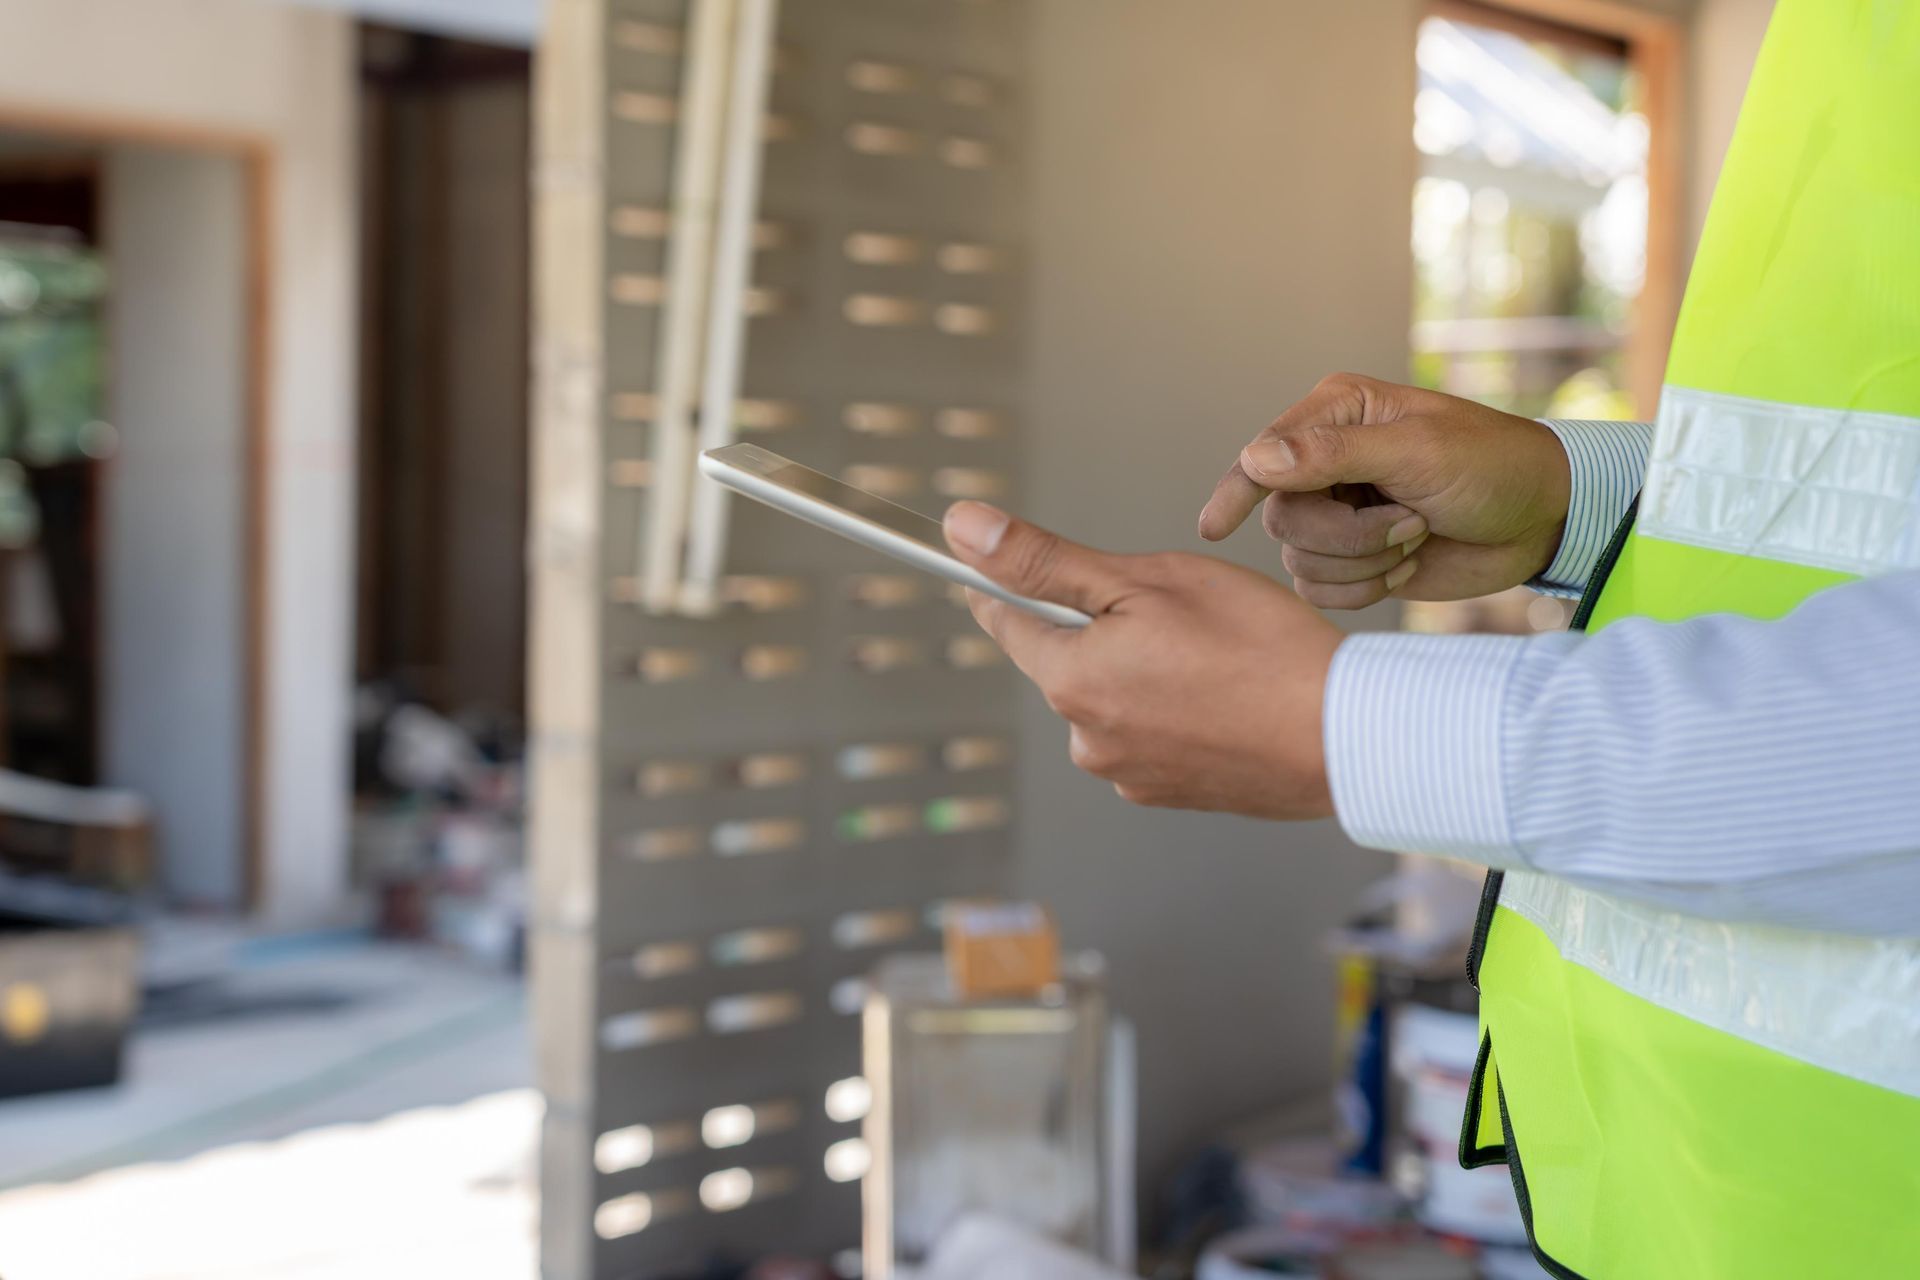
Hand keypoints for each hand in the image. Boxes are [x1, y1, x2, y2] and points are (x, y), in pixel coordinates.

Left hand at [943, 501, 1341, 819]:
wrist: (1344, 736)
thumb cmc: (1259, 648)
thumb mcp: (1146, 580)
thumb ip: (1044, 560)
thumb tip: (963, 530)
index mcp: (1070, 680)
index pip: (1007, 619)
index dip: (1009, 581)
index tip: (1011, 563)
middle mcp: (1085, 739)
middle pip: (1067, 659)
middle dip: (1104, 625)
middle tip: (1174, 607)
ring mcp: (1127, 774)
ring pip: (1113, 696)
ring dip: (1141, 669)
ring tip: (1212, 655)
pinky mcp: (1168, 793)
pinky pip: (1151, 733)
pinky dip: (1175, 709)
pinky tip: (1223, 695)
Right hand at [1196, 373, 1571, 605]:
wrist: (1544, 520)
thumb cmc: (1492, 466)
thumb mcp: (1417, 452)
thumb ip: (1333, 455)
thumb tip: (1255, 458)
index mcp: (1336, 416)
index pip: (1264, 456)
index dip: (1237, 491)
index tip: (1213, 530)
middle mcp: (1326, 463)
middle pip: (1282, 518)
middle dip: (1348, 534)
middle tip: (1409, 522)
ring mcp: (1339, 513)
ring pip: (1300, 559)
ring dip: (1365, 561)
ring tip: (1417, 537)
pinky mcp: (1355, 559)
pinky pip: (1322, 591)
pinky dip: (1367, 588)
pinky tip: (1408, 566)